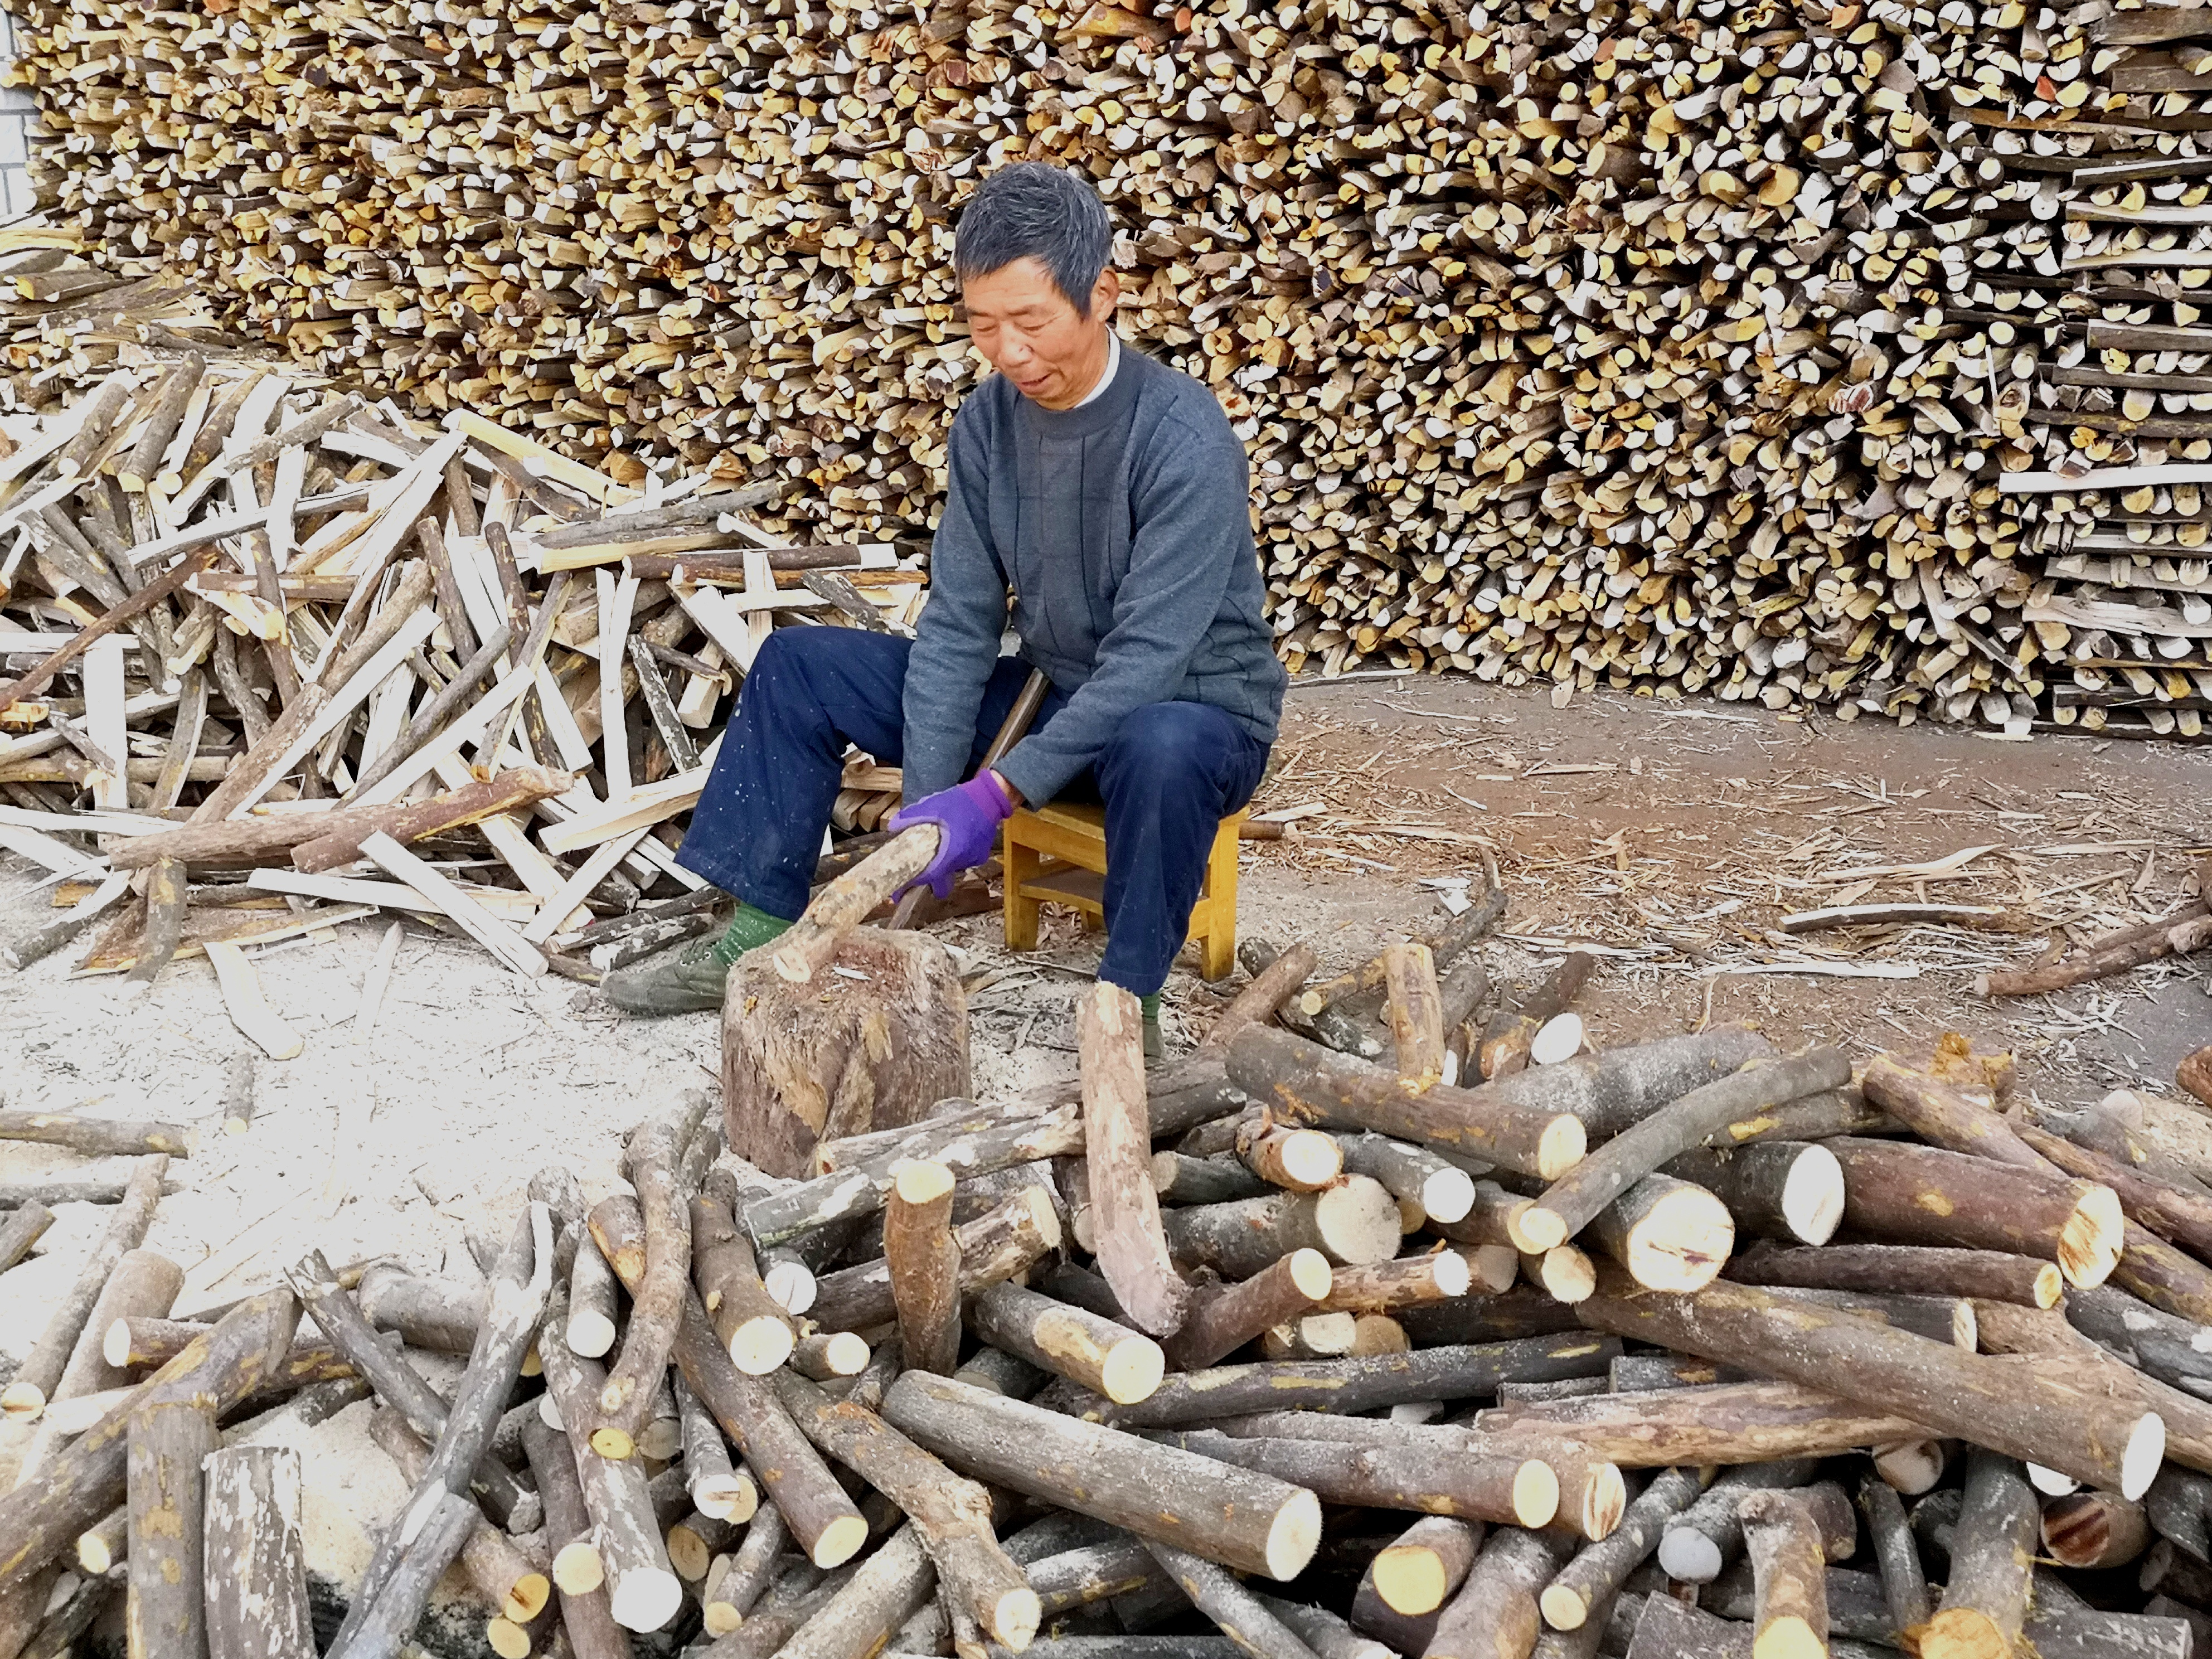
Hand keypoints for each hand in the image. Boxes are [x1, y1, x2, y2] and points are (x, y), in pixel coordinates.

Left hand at [889, 772, 1014, 899]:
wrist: (991, 796)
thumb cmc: (959, 801)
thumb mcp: (932, 805)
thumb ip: (911, 817)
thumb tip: (892, 827)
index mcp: (949, 853)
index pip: (928, 878)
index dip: (911, 885)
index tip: (898, 892)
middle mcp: (961, 862)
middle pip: (941, 882)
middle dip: (929, 881)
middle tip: (917, 872)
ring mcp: (973, 860)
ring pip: (951, 870)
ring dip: (942, 862)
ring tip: (938, 844)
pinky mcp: (980, 856)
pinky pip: (961, 861)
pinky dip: (954, 855)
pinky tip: (954, 838)